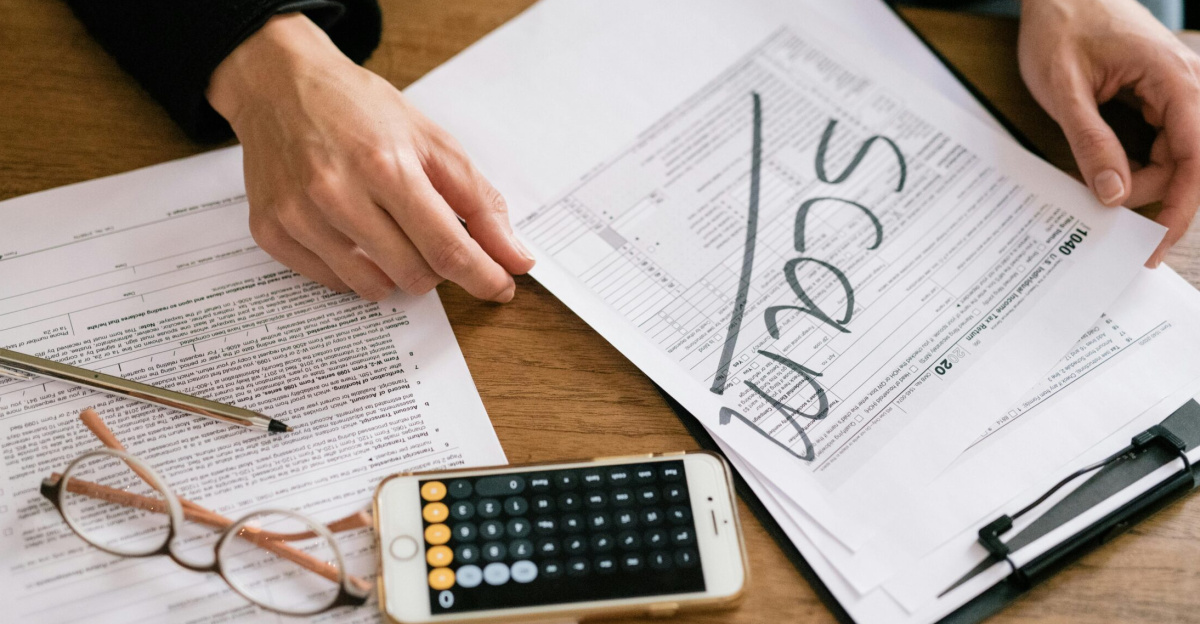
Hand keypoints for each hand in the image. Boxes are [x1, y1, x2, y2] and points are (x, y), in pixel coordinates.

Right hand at [206, 14, 533, 300]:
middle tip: (430, 235)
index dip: (482, 277)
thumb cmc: (360, 110)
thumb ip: (479, 202)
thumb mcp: (432, 141)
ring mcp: (299, 216)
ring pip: (374, 287)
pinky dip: (356, 270)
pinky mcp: (271, 231)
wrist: (280, 84)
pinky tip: (353, 233)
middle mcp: (337, 194)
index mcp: (386, 166)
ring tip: (390, 231)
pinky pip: (334, 283)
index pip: (447, 248)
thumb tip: (514, 257)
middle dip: (437, 267)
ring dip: (397, 272)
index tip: (500, 287)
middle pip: (414, 274)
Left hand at [1019, 0, 1199, 265]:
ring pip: (1174, 153)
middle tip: (1109, 216)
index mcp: (1172, 79)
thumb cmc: (1060, 27)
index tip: (1157, 242)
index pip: (1195, 156)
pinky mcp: (1160, 93)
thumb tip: (1114, 194)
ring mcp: (1176, 88)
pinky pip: (1161, 138)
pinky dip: (1137, 161)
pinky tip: (1109, 170)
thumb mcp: (1064, 90)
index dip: (1179, 205)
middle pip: (1188, 160)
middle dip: (1153, 193)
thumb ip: (1091, 142)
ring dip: (1141, 177)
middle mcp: (1186, 83)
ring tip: (1097, 184)